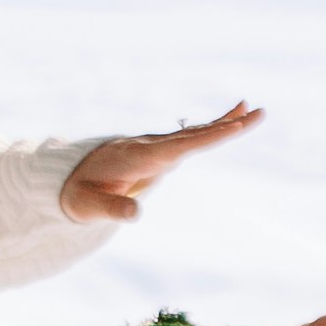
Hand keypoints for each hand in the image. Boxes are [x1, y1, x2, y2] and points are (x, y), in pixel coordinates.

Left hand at [59, 101, 261, 224]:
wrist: (69, 177)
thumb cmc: (78, 194)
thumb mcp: (87, 206)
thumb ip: (111, 209)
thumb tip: (136, 214)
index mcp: (137, 157)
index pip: (178, 146)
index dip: (206, 136)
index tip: (232, 127)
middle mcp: (150, 146)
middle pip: (193, 135)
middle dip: (224, 126)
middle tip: (255, 113)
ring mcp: (157, 146)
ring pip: (195, 133)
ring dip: (225, 123)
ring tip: (253, 110)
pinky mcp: (161, 150)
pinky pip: (191, 137)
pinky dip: (213, 128)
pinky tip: (234, 117)